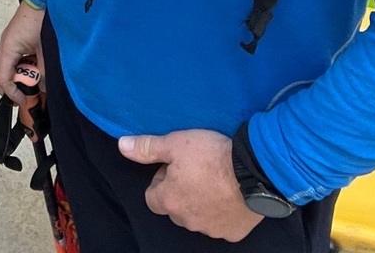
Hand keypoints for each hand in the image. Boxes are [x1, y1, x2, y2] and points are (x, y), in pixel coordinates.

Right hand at [0, 1, 44, 102]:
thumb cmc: (42, 18)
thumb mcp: (45, 50)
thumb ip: (44, 71)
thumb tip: (43, 87)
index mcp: (8, 47)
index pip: (3, 78)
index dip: (12, 93)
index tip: (23, 101)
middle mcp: (4, 44)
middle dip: (9, 88)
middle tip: (22, 97)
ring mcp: (8, 39)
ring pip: (4, 65)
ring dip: (14, 76)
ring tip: (30, 83)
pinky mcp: (14, 36)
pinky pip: (11, 57)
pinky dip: (19, 66)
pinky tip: (32, 68)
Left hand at [118, 129, 261, 240]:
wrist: (253, 172)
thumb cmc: (211, 155)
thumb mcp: (174, 143)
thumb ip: (147, 147)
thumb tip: (122, 146)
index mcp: (170, 201)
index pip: (152, 197)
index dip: (160, 181)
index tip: (174, 167)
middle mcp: (187, 221)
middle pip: (175, 208)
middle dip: (179, 191)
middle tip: (194, 170)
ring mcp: (211, 230)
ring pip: (197, 217)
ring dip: (200, 202)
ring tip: (213, 178)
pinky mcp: (232, 232)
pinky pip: (220, 224)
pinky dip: (221, 211)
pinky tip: (229, 193)